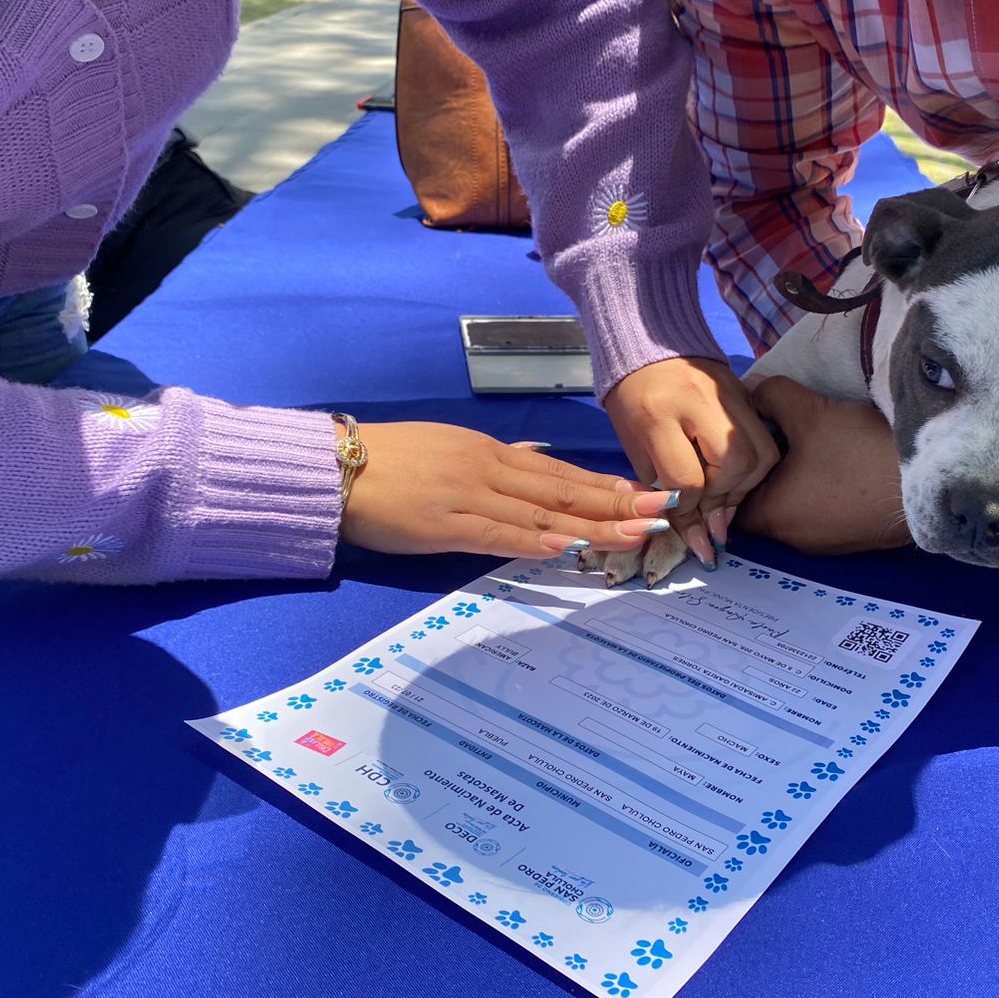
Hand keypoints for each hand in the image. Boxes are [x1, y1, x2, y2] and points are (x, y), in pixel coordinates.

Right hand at [338, 422, 676, 557]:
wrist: (334, 468)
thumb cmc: (390, 461)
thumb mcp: (451, 448)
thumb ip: (495, 459)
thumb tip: (533, 458)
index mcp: (491, 453)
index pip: (560, 473)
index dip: (606, 487)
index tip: (646, 495)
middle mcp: (488, 469)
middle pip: (563, 490)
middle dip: (617, 504)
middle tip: (664, 511)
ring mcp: (469, 496)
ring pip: (542, 513)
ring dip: (592, 525)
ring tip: (636, 534)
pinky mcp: (444, 524)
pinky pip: (497, 535)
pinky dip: (535, 543)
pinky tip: (567, 549)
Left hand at [602, 357, 778, 568]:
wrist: (649, 347)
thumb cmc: (633, 401)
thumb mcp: (636, 447)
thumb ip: (664, 487)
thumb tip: (697, 534)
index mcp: (659, 414)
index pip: (686, 478)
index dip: (686, 510)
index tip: (684, 522)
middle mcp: (701, 401)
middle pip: (735, 464)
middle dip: (723, 498)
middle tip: (709, 516)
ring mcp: (731, 395)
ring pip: (761, 454)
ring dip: (745, 486)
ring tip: (723, 501)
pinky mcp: (747, 394)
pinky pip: (764, 440)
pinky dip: (752, 468)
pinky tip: (734, 479)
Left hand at [735, 377, 910, 555]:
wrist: (930, 481)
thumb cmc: (859, 451)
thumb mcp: (809, 411)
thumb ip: (770, 396)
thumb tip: (751, 391)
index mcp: (772, 517)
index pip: (728, 499)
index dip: (731, 467)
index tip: (745, 437)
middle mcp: (793, 539)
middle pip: (760, 502)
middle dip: (764, 469)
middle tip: (776, 432)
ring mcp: (824, 543)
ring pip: (792, 507)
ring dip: (794, 479)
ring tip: (807, 442)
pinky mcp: (852, 539)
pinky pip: (820, 512)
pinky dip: (819, 490)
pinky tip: (836, 461)